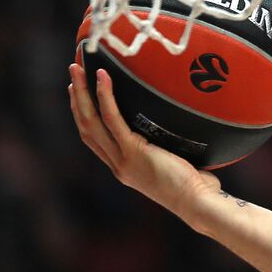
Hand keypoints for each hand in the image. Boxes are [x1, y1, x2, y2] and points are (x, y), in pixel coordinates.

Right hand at [68, 63, 222, 217]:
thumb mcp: (176, 162)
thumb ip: (170, 146)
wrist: (198, 203)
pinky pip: (113, 119)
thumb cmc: (197, 185)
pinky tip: (102, 77)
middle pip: (86, 127)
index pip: (95, 139)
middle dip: (77, 99)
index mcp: (124, 167)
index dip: (85, 115)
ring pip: (92, 121)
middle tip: (74, 72)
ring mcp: (123, 159)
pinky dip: (106, 96)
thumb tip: (184, 123)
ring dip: (82, 93)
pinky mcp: (134, 152)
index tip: (80, 93)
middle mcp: (118, 164)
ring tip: (78, 68)